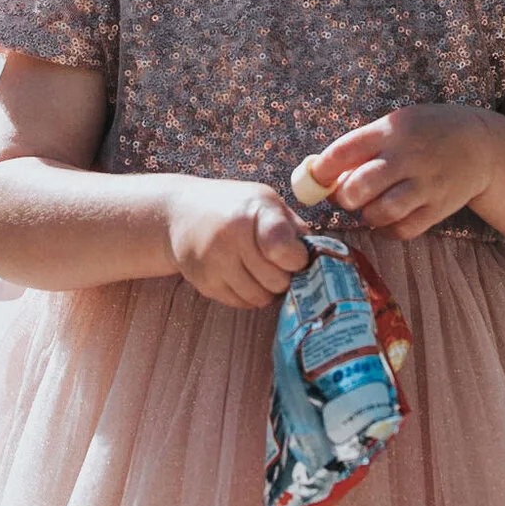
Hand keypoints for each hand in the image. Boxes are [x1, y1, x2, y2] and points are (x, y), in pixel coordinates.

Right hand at [163, 178, 311, 308]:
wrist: (178, 211)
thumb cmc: (233, 205)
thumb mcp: (265, 201)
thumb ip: (294, 228)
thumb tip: (326, 258)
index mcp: (253, 212)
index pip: (284, 249)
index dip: (298, 259)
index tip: (296, 255)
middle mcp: (231, 237)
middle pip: (276, 280)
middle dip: (285, 277)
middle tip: (279, 265)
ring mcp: (214, 262)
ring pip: (259, 298)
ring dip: (268, 290)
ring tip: (263, 271)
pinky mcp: (204, 283)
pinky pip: (241, 303)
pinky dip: (249, 295)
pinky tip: (245, 276)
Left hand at [311, 103, 499, 239]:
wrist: (480, 145)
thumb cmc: (425, 133)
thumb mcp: (396, 125)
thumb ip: (364, 147)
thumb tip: (324, 176)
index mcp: (392, 130)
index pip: (344, 151)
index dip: (321, 170)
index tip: (315, 179)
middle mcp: (408, 156)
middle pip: (359, 187)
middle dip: (344, 197)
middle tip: (346, 196)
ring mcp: (426, 184)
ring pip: (380, 212)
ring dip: (366, 215)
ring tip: (369, 207)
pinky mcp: (439, 208)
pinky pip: (403, 230)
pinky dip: (387, 230)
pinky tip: (386, 220)